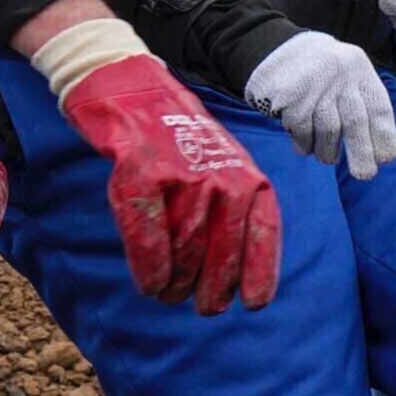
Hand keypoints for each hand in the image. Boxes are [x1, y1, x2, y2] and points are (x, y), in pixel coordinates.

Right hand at [52, 49, 281, 312]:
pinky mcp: (143, 176)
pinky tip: (150, 284)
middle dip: (212, 288)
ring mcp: (183, 177)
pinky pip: (149, 236)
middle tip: (203, 306)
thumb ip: (235, 207)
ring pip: (184, 251)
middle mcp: (222, 178)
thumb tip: (236, 270)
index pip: (263, 233)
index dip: (259, 273)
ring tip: (169, 295)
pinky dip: (149, 266)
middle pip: (221, 253)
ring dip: (177, 283)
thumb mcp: (224, 166)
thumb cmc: (178, 139)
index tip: (253, 304)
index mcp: (248, 178)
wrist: (132, 89)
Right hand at [245, 32, 395, 177]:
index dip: (384, 137)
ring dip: (327, 151)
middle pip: (355, 123)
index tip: (385, 159)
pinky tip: (304, 146)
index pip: (379, 109)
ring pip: (327, 131)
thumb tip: (376, 150)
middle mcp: (340, 77)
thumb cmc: (321, 72)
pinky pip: (301, 130)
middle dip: (361, 154)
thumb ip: (363, 105)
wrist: (274, 45)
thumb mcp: (348, 76)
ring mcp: (313, 86)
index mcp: (360, 72)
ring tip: (326, 156)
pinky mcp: (289, 96)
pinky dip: (304, 144)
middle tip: (364, 174)